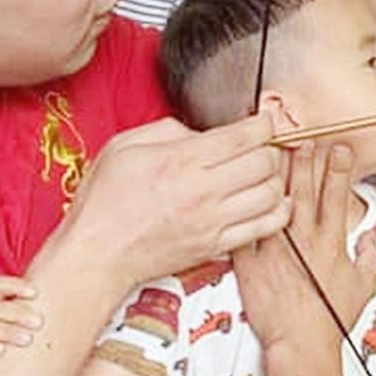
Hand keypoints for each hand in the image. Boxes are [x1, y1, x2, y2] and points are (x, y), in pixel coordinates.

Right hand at [0, 277, 41, 373]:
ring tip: (27, 340)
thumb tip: (65, 297)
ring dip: (7, 332)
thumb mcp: (10, 319)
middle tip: (39, 323)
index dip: (16, 286)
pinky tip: (1, 351)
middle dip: (18, 313)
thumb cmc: (1, 336)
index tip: (36, 293)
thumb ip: (27, 308)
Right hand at [39, 114, 288, 305]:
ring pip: (271, 193)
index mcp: (181, 161)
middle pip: (264, 162)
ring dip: (276, 178)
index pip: (244, 136)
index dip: (263, 123)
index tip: (263, 120)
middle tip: (263, 145)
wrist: (97, 254)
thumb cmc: (105, 202)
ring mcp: (213, 221)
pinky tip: (271, 201)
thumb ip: (168, 130)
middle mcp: (203, 191)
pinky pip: (265, 227)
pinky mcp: (217, 246)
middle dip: (271, 147)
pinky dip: (278, 211)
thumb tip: (201, 132)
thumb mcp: (125, 146)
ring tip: (265, 172)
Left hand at [236, 144, 375, 354]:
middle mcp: (304, 240)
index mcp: (332, 242)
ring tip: (274, 154)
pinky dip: (242, 211)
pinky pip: (245, 231)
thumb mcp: (363, 286)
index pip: (337, 195)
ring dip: (276, 176)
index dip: (339, 168)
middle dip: (306, 161)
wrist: (301, 344)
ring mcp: (276, 249)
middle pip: (304, 190)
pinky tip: (240, 192)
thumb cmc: (331, 318)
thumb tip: (372, 241)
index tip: (339, 148)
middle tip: (304, 139)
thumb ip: (370, 258)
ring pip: (274, 203)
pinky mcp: (250, 263)